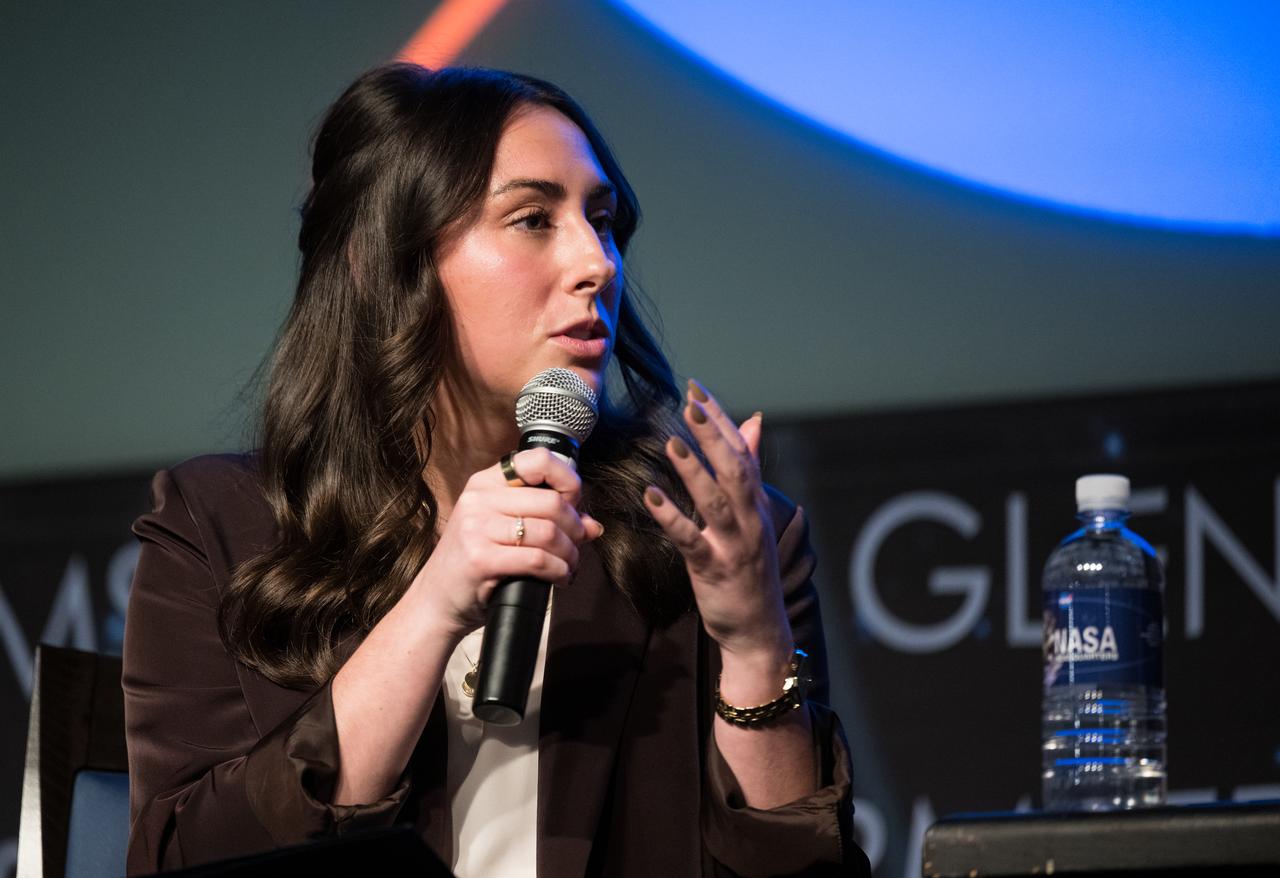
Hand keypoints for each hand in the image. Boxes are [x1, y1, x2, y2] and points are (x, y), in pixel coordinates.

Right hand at [412, 448, 603, 641]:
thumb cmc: (474, 564)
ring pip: (548, 532)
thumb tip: (593, 525)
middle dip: (575, 527)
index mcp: (485, 483)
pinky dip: (559, 571)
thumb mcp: (503, 531)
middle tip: (578, 544)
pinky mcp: (481, 559)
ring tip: (569, 565)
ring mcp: (477, 528)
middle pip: (551, 503)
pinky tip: (560, 578)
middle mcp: (479, 499)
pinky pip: (538, 560)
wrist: (436, 601)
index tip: (575, 502)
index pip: (537, 459)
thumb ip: (545, 520)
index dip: (567, 479)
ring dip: (570, 553)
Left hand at [643, 380, 791, 665]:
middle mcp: (750, 520)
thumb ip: (750, 469)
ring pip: (716, 503)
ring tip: (672, 443)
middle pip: (735, 470)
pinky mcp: (714, 571)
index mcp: (757, 504)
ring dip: (694, 472)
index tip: (698, 390)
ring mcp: (734, 546)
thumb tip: (752, 422)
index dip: (720, 421)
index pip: (742, 453)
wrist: (760, 629)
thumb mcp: (755, 515)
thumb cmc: (751, 568)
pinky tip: (651, 496)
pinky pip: (692, 541)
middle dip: (712, 436)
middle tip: (690, 403)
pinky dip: (672, 518)